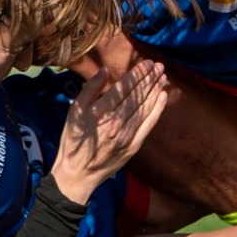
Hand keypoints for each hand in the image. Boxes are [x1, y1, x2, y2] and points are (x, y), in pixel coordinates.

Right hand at [51, 59, 168, 203]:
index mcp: (100, 111)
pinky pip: (149, 124)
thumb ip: (90, 89)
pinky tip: (162, 96)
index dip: (137, 73)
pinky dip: (157, 109)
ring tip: (162, 76)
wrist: (78, 173)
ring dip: (155, 90)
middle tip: (159, 66)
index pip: (124, 87)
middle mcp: (116, 122)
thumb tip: (105, 70)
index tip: (147, 63)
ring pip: (145, 107)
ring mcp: (127, 135)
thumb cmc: (73, 139)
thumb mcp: (74, 111)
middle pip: (137, 95)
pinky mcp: (134, 145)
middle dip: (149, 78)